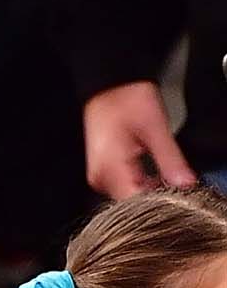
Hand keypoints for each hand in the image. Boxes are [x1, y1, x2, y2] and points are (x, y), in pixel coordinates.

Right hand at [83, 81, 196, 200]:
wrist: (109, 83)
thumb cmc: (128, 98)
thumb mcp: (156, 129)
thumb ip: (170, 161)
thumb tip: (187, 186)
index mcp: (110, 170)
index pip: (136, 204)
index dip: (160, 204)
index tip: (181, 198)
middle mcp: (100, 179)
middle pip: (132, 203)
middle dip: (158, 198)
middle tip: (180, 188)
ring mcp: (100, 176)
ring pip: (130, 197)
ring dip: (151, 192)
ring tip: (169, 181)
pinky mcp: (104, 172)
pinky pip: (125, 187)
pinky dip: (143, 185)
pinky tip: (157, 177)